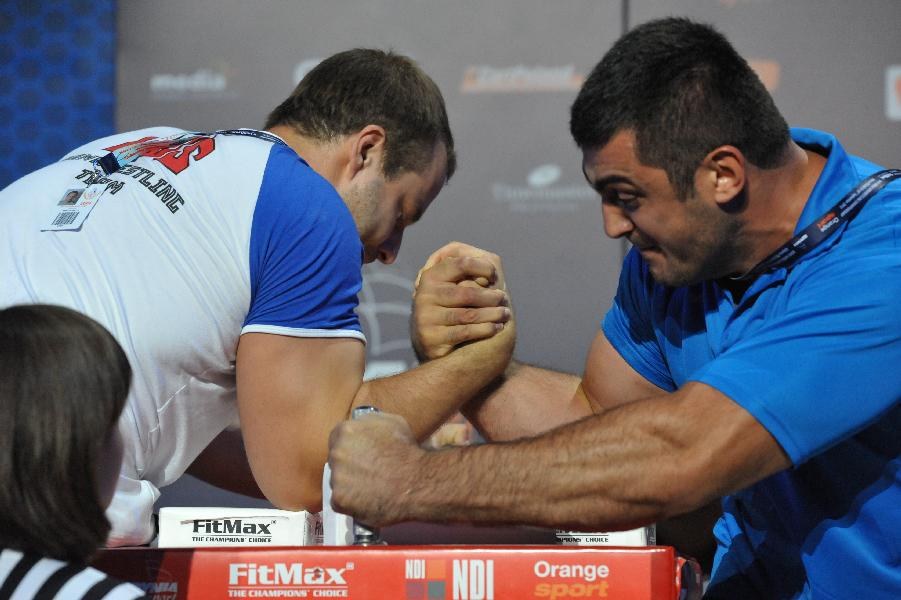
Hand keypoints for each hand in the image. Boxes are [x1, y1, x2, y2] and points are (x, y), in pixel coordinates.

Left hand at [327, 412, 422, 525]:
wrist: (415, 482)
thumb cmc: (406, 450)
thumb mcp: (391, 422)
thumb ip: (369, 421)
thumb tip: (361, 425)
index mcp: (345, 431)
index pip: (337, 438)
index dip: (349, 447)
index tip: (360, 455)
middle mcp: (336, 453)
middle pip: (335, 460)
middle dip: (348, 465)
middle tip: (367, 472)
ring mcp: (336, 478)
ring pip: (337, 481)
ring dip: (349, 485)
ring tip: (370, 487)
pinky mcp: (339, 500)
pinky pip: (340, 501)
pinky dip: (351, 502)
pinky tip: (367, 500)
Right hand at [412, 242, 512, 360]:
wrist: (443, 345)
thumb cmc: (456, 307)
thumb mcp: (458, 285)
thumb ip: (470, 273)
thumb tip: (490, 271)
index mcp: (432, 275)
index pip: (461, 263)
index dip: (483, 267)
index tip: (494, 276)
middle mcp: (426, 294)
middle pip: (468, 293)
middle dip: (491, 296)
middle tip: (504, 298)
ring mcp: (426, 317)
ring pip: (469, 314)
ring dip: (493, 314)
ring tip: (505, 314)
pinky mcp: (432, 338)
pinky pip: (466, 331)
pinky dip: (486, 329)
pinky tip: (497, 327)